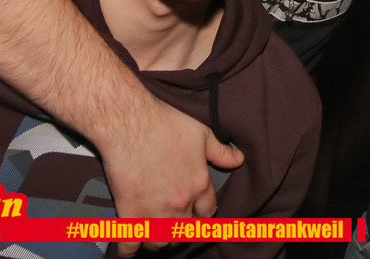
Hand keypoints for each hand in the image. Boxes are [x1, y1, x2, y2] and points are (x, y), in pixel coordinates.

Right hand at [96, 98, 244, 256]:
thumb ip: (221, 151)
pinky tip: (131, 245)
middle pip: (186, 231)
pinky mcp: (131, 216)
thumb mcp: (202, 133)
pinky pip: (131, 246)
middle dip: (183, 228)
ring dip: (161, 238)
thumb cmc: (165, 124)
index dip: (202, 212)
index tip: (195, 210)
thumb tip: (239, 159)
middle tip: (175, 222)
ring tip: (157, 230)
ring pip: (163, 242)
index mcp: (200, 185)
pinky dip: (130, 249)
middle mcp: (181, 204)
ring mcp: (156, 213)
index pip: (208, 212)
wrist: (130, 123)